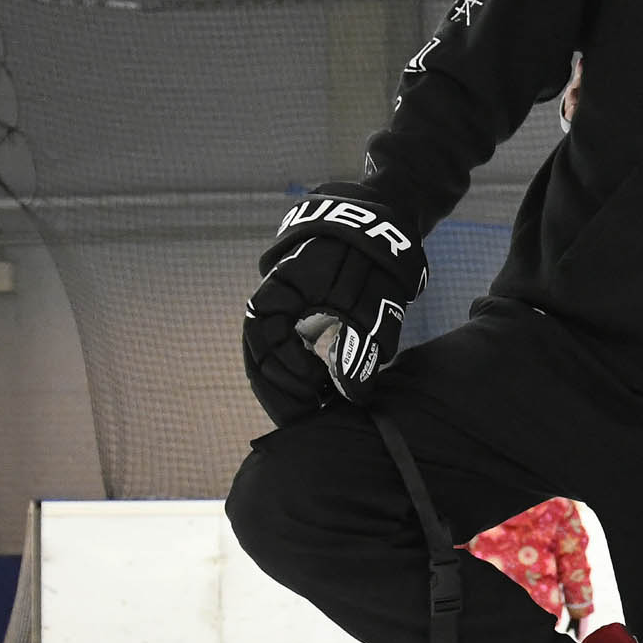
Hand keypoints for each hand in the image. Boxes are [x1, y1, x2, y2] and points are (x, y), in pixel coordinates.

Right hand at [243, 184, 426, 427]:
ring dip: (286, 383)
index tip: (311, 405)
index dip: (283, 378)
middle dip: (280, 391)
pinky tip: (317, 392)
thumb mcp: (375, 301)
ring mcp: (283, 302)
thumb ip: (362, 346)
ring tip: (311, 412)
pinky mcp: (299, 309)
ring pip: (270, 351)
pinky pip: (287, 344)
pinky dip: (297, 369)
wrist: (382, 219)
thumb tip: (351, 396)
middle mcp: (273, 297)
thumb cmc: (378, 258)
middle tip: (306, 423)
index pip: (263, 342)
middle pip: (259, 353)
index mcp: (280, 288)